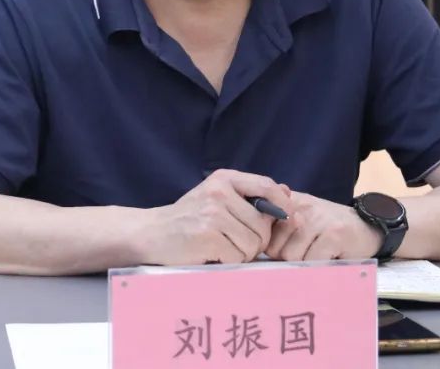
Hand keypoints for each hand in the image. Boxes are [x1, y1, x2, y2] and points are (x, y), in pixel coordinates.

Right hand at [137, 170, 294, 266]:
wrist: (151, 233)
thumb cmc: (189, 218)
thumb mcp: (217, 197)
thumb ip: (249, 196)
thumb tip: (287, 194)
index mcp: (224, 178)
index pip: (267, 185)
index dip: (283, 205)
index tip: (287, 219)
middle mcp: (219, 192)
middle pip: (263, 223)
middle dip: (257, 240)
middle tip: (236, 242)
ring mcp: (212, 214)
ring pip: (253, 243)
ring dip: (242, 253)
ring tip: (222, 247)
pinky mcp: (206, 236)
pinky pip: (237, 256)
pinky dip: (228, 261)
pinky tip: (212, 254)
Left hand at [266, 192, 381, 261]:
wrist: (367, 226)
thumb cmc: (328, 229)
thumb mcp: (302, 220)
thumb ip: (279, 228)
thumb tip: (254, 243)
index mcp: (289, 202)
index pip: (263, 229)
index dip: (269, 248)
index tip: (280, 253)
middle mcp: (301, 207)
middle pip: (275, 248)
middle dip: (286, 260)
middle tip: (304, 255)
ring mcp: (318, 219)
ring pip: (292, 257)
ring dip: (304, 265)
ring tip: (317, 256)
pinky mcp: (334, 234)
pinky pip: (313, 261)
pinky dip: (319, 267)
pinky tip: (329, 259)